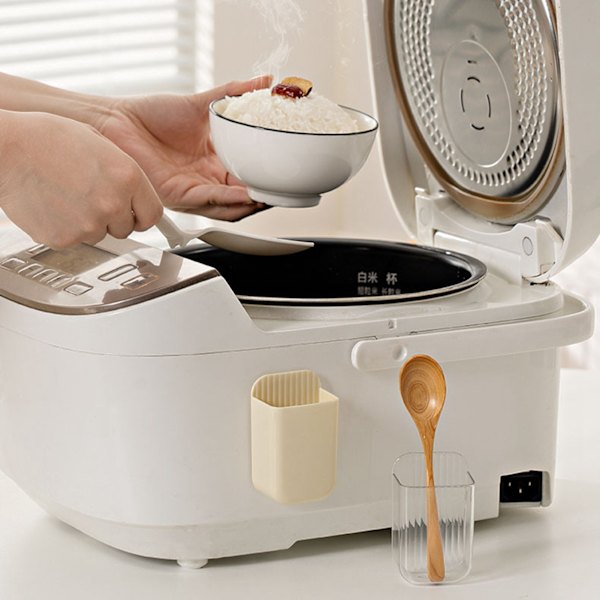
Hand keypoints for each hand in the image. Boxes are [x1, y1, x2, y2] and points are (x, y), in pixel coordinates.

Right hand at [0, 111, 162, 247]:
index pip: (152, 214)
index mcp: (128, 177)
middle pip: (125, 229)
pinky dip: (64, 229)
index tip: (135, 216)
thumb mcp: (100, 144)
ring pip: (99, 235)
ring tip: (65, 196)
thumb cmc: (46, 139)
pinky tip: (52, 206)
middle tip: (87, 198)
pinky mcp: (65, 239)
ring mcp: (90, 224)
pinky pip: (73, 241)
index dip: (141, 215)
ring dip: (87, 223)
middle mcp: (113, 203)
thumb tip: (136, 196)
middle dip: (112, 218)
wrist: (6, 149)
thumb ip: (123, 173)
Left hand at [96, 76, 271, 220]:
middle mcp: (206, 179)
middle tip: (283, 191)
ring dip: (251, 203)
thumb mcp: (202, 103)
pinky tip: (245, 194)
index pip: (247, 176)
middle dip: (264, 197)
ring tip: (268, 196)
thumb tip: (264, 80)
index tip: (284, 173)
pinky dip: (229, 200)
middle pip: (243, 197)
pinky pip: (209, 201)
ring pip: (230, 206)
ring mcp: (194, 189)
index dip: (266, 178)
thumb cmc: (152, 115)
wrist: (119, 121)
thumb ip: (234, 94)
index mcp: (214, 162)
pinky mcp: (179, 195)